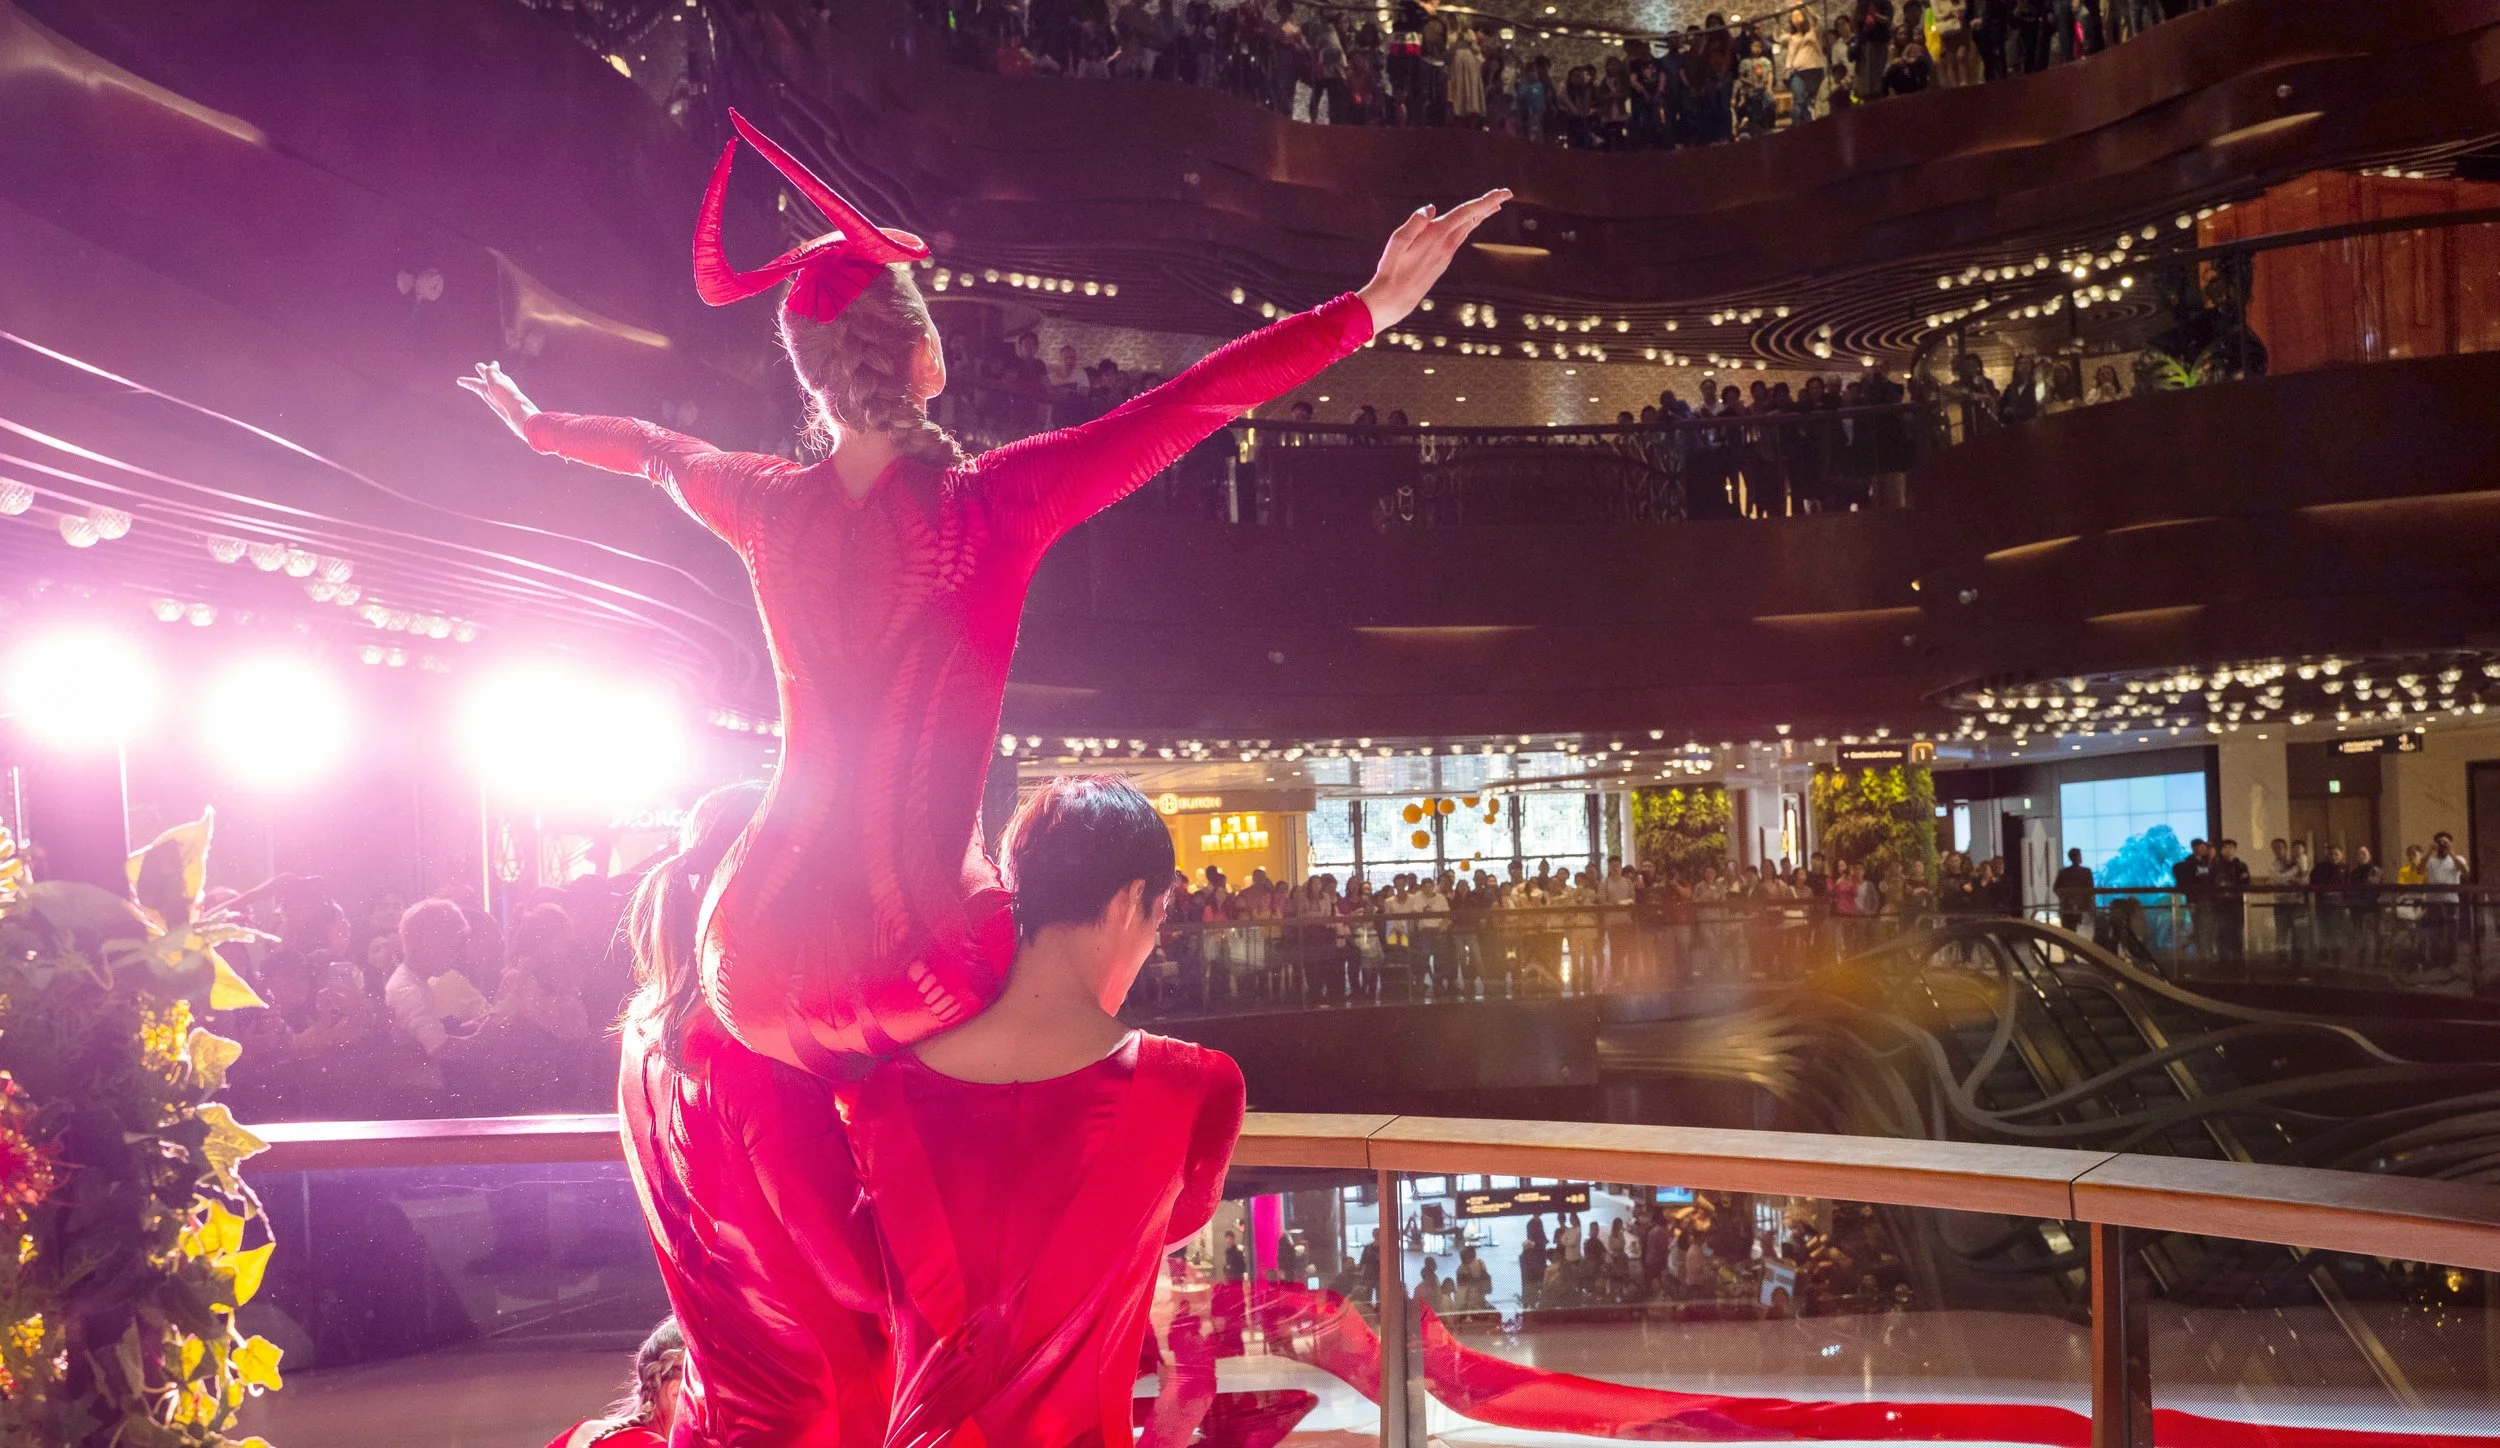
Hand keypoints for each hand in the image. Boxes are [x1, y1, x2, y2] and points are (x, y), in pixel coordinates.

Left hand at [456, 361, 539, 438]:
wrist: (523, 418)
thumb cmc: (508, 402)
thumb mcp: (495, 384)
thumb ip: (491, 374)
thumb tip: (492, 366)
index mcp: (486, 392)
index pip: (474, 383)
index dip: (467, 381)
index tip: (459, 380)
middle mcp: (494, 395)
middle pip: (486, 381)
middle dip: (483, 373)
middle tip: (479, 366)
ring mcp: (504, 398)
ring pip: (498, 384)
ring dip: (495, 376)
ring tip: (496, 371)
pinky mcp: (515, 400)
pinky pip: (508, 387)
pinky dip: (506, 381)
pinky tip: (509, 383)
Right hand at [1356, 189, 1512, 334]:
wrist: (1396, 298)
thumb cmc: (1393, 269)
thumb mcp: (1398, 241)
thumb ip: (1415, 222)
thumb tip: (1431, 209)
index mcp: (1436, 235)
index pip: (1466, 213)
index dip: (1486, 201)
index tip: (1504, 193)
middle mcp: (1446, 244)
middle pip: (1472, 220)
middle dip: (1488, 205)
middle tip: (1505, 194)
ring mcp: (1446, 254)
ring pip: (1467, 229)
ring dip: (1480, 216)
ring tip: (1492, 206)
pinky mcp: (1443, 261)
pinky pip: (1460, 237)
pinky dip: (1469, 226)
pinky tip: (1470, 224)